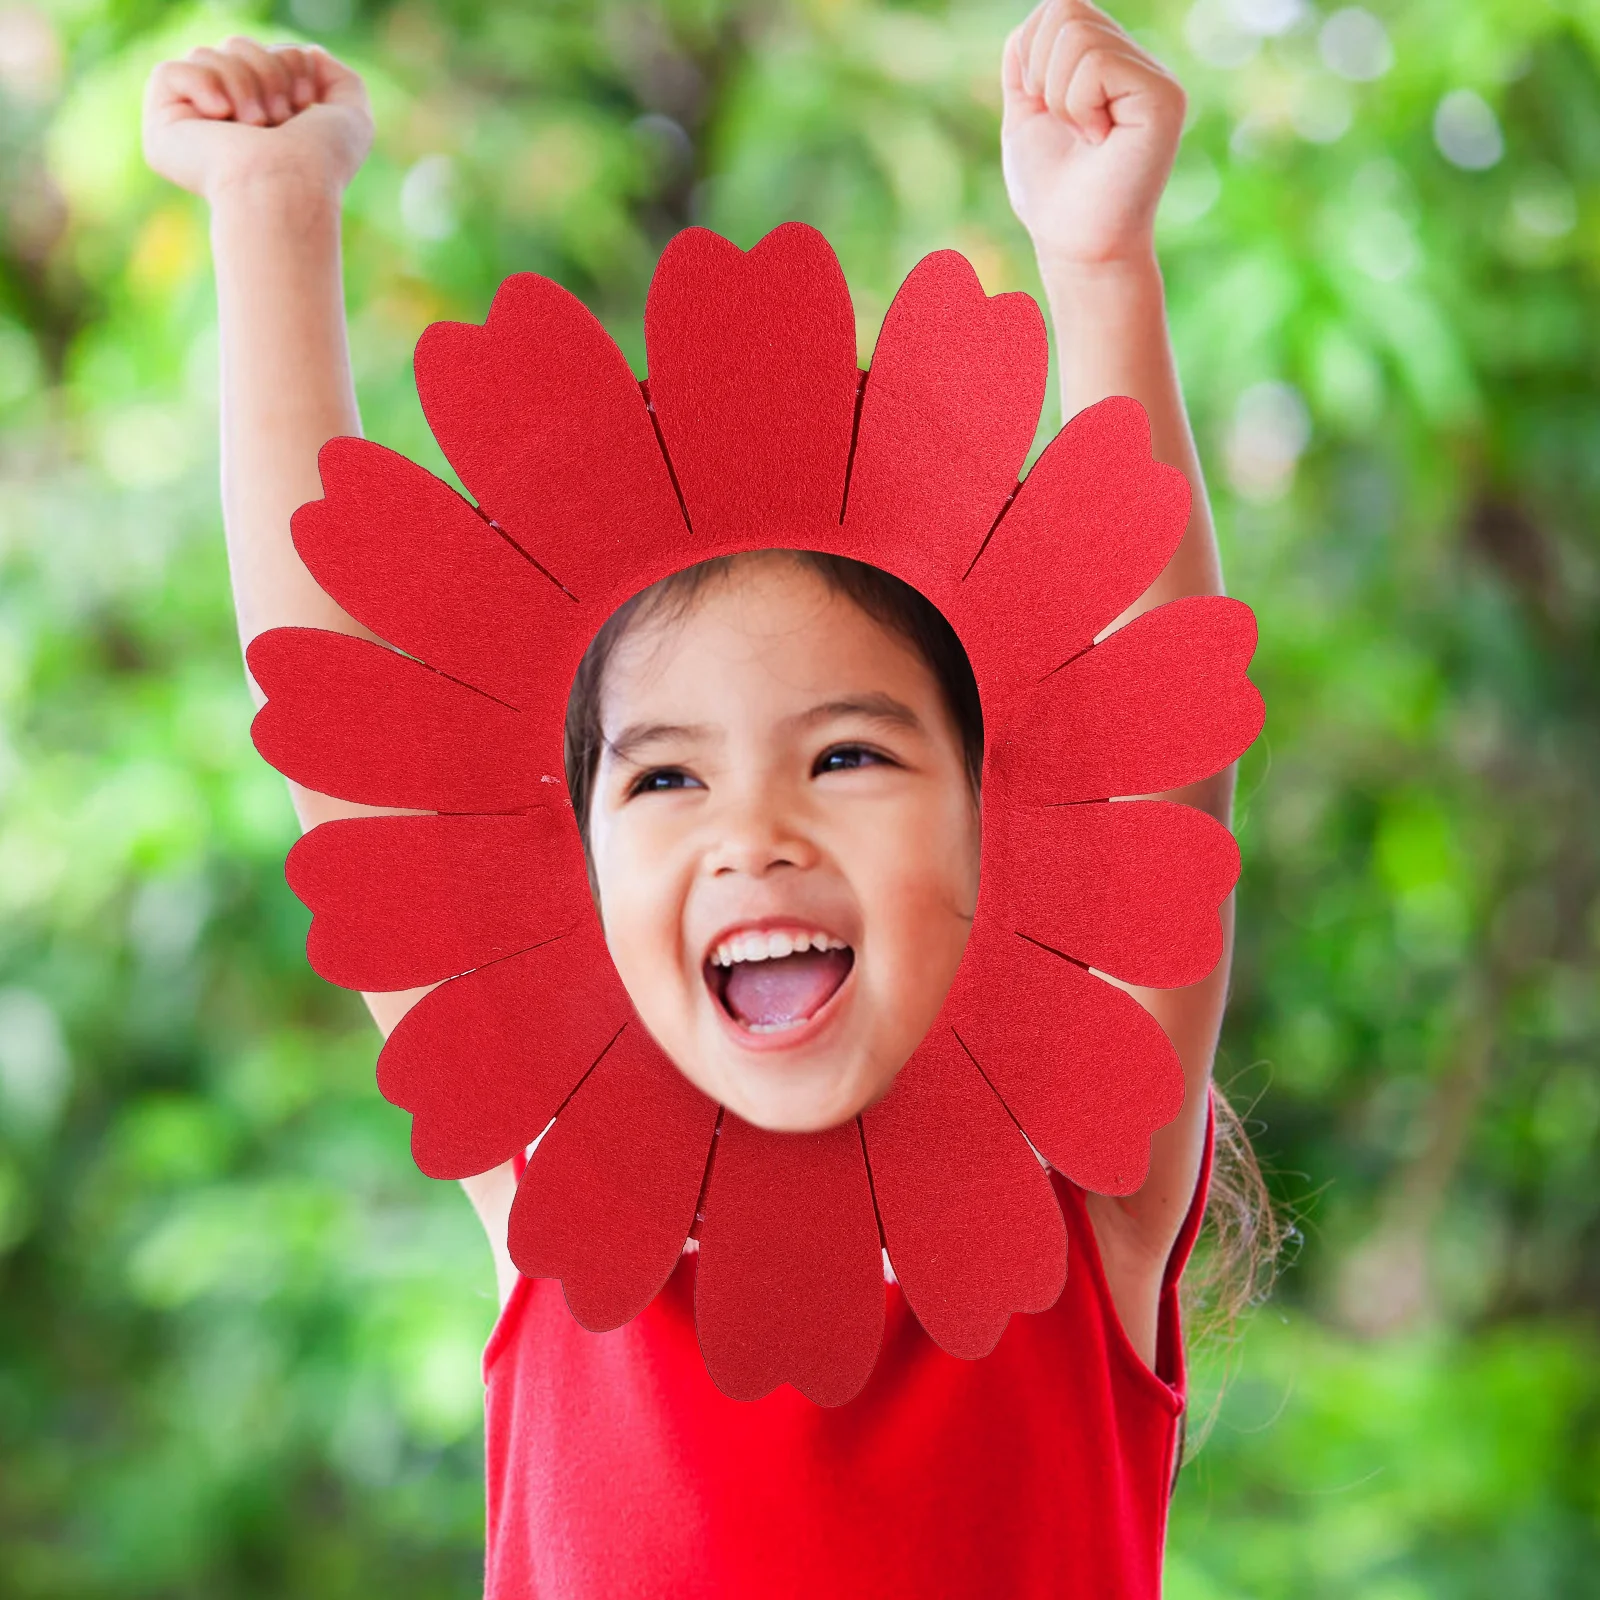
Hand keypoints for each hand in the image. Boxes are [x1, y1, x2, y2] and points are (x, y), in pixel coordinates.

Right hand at [143, 38, 372, 202]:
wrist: (289, 186)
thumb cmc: (322, 162)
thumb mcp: (352, 116)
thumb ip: (340, 79)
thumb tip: (309, 52)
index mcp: (265, 113)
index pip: (264, 52)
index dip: (288, 63)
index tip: (305, 103)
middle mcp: (228, 118)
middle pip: (235, 45)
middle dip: (267, 71)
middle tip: (280, 118)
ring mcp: (193, 123)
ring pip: (205, 54)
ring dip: (243, 83)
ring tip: (256, 125)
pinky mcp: (164, 127)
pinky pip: (169, 71)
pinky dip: (201, 83)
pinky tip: (220, 114)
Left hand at [1001, 0, 1185, 267]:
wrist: (1073, 241)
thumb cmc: (1050, 189)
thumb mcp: (1025, 112)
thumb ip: (1027, 60)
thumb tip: (1033, 19)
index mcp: (1107, 61)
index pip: (1058, 7)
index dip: (1032, 55)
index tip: (1047, 110)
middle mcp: (1137, 62)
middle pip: (1065, 8)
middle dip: (1041, 73)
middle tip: (1066, 125)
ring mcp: (1155, 76)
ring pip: (1077, 33)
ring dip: (1059, 95)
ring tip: (1084, 135)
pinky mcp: (1163, 96)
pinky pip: (1096, 63)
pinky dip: (1078, 105)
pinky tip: (1099, 139)